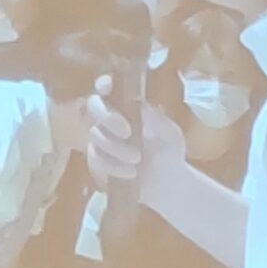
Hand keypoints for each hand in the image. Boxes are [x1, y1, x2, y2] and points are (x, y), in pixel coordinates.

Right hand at [86, 81, 184, 196]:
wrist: (165, 183)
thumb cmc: (170, 153)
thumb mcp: (172, 136)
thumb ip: (160, 122)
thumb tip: (144, 107)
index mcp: (129, 107)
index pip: (109, 88)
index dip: (104, 84)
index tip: (106, 87)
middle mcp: (110, 118)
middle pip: (94, 107)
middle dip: (108, 118)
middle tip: (127, 132)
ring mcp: (101, 138)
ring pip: (95, 135)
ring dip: (116, 149)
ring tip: (137, 160)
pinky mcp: (97, 159)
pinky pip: (95, 158)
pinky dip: (114, 166)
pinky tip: (131, 173)